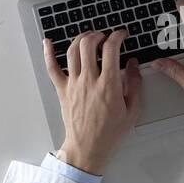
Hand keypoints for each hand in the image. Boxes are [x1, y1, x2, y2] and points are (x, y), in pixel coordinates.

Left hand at [43, 29, 143, 174]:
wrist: (88, 148)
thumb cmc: (109, 133)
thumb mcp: (133, 110)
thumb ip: (135, 84)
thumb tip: (133, 65)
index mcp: (108, 84)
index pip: (111, 48)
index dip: (117, 36)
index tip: (122, 35)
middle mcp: (89, 80)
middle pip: (89, 44)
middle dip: (98, 34)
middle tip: (104, 36)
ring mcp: (73, 84)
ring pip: (72, 51)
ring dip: (81, 38)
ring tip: (88, 38)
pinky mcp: (62, 90)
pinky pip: (52, 68)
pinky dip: (48, 53)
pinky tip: (48, 43)